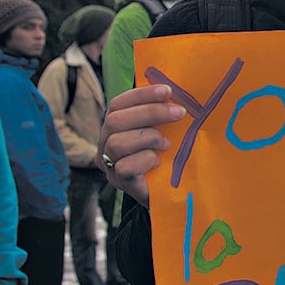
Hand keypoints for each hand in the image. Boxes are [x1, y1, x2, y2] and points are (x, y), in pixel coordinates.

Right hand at [96, 85, 181, 207]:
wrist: (171, 193)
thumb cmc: (168, 157)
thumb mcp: (165, 131)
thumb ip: (163, 114)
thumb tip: (176, 91)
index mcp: (114, 128)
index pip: (118, 104)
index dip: (141, 95)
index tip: (167, 91)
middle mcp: (105, 145)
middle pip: (114, 120)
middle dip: (150, 112)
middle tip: (179, 112)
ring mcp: (110, 165)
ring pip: (117, 143)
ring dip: (148, 137)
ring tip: (166, 144)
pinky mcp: (120, 182)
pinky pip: (125, 167)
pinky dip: (146, 160)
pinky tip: (158, 162)